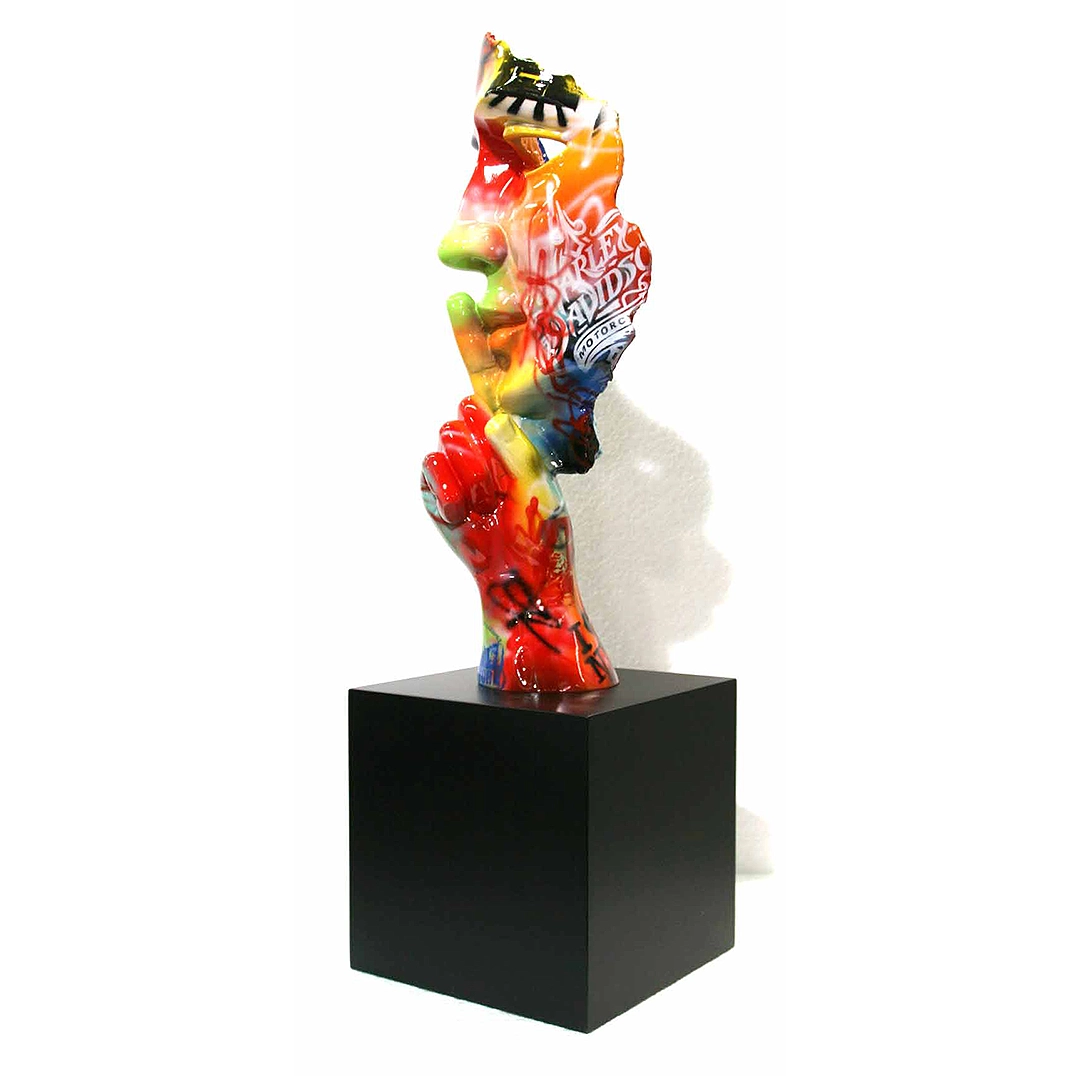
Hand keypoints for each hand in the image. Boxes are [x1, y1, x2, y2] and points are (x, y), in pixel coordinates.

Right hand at [421, 396, 614, 690]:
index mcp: (514, 445)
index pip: (489, 408)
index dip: (485, 419)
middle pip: (459, 421)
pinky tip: (462, 513)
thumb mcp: (541, 489)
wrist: (522, 584)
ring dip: (461, 470)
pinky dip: (443, 490)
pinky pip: (427, 471)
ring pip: (442, 442)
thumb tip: (495, 421)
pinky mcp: (438, 499)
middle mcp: (484, 455)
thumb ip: (519, 453)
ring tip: (481, 503)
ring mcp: (460, 476)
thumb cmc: (541, 538)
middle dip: (473, 450)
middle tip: (493, 487)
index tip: (495, 445)